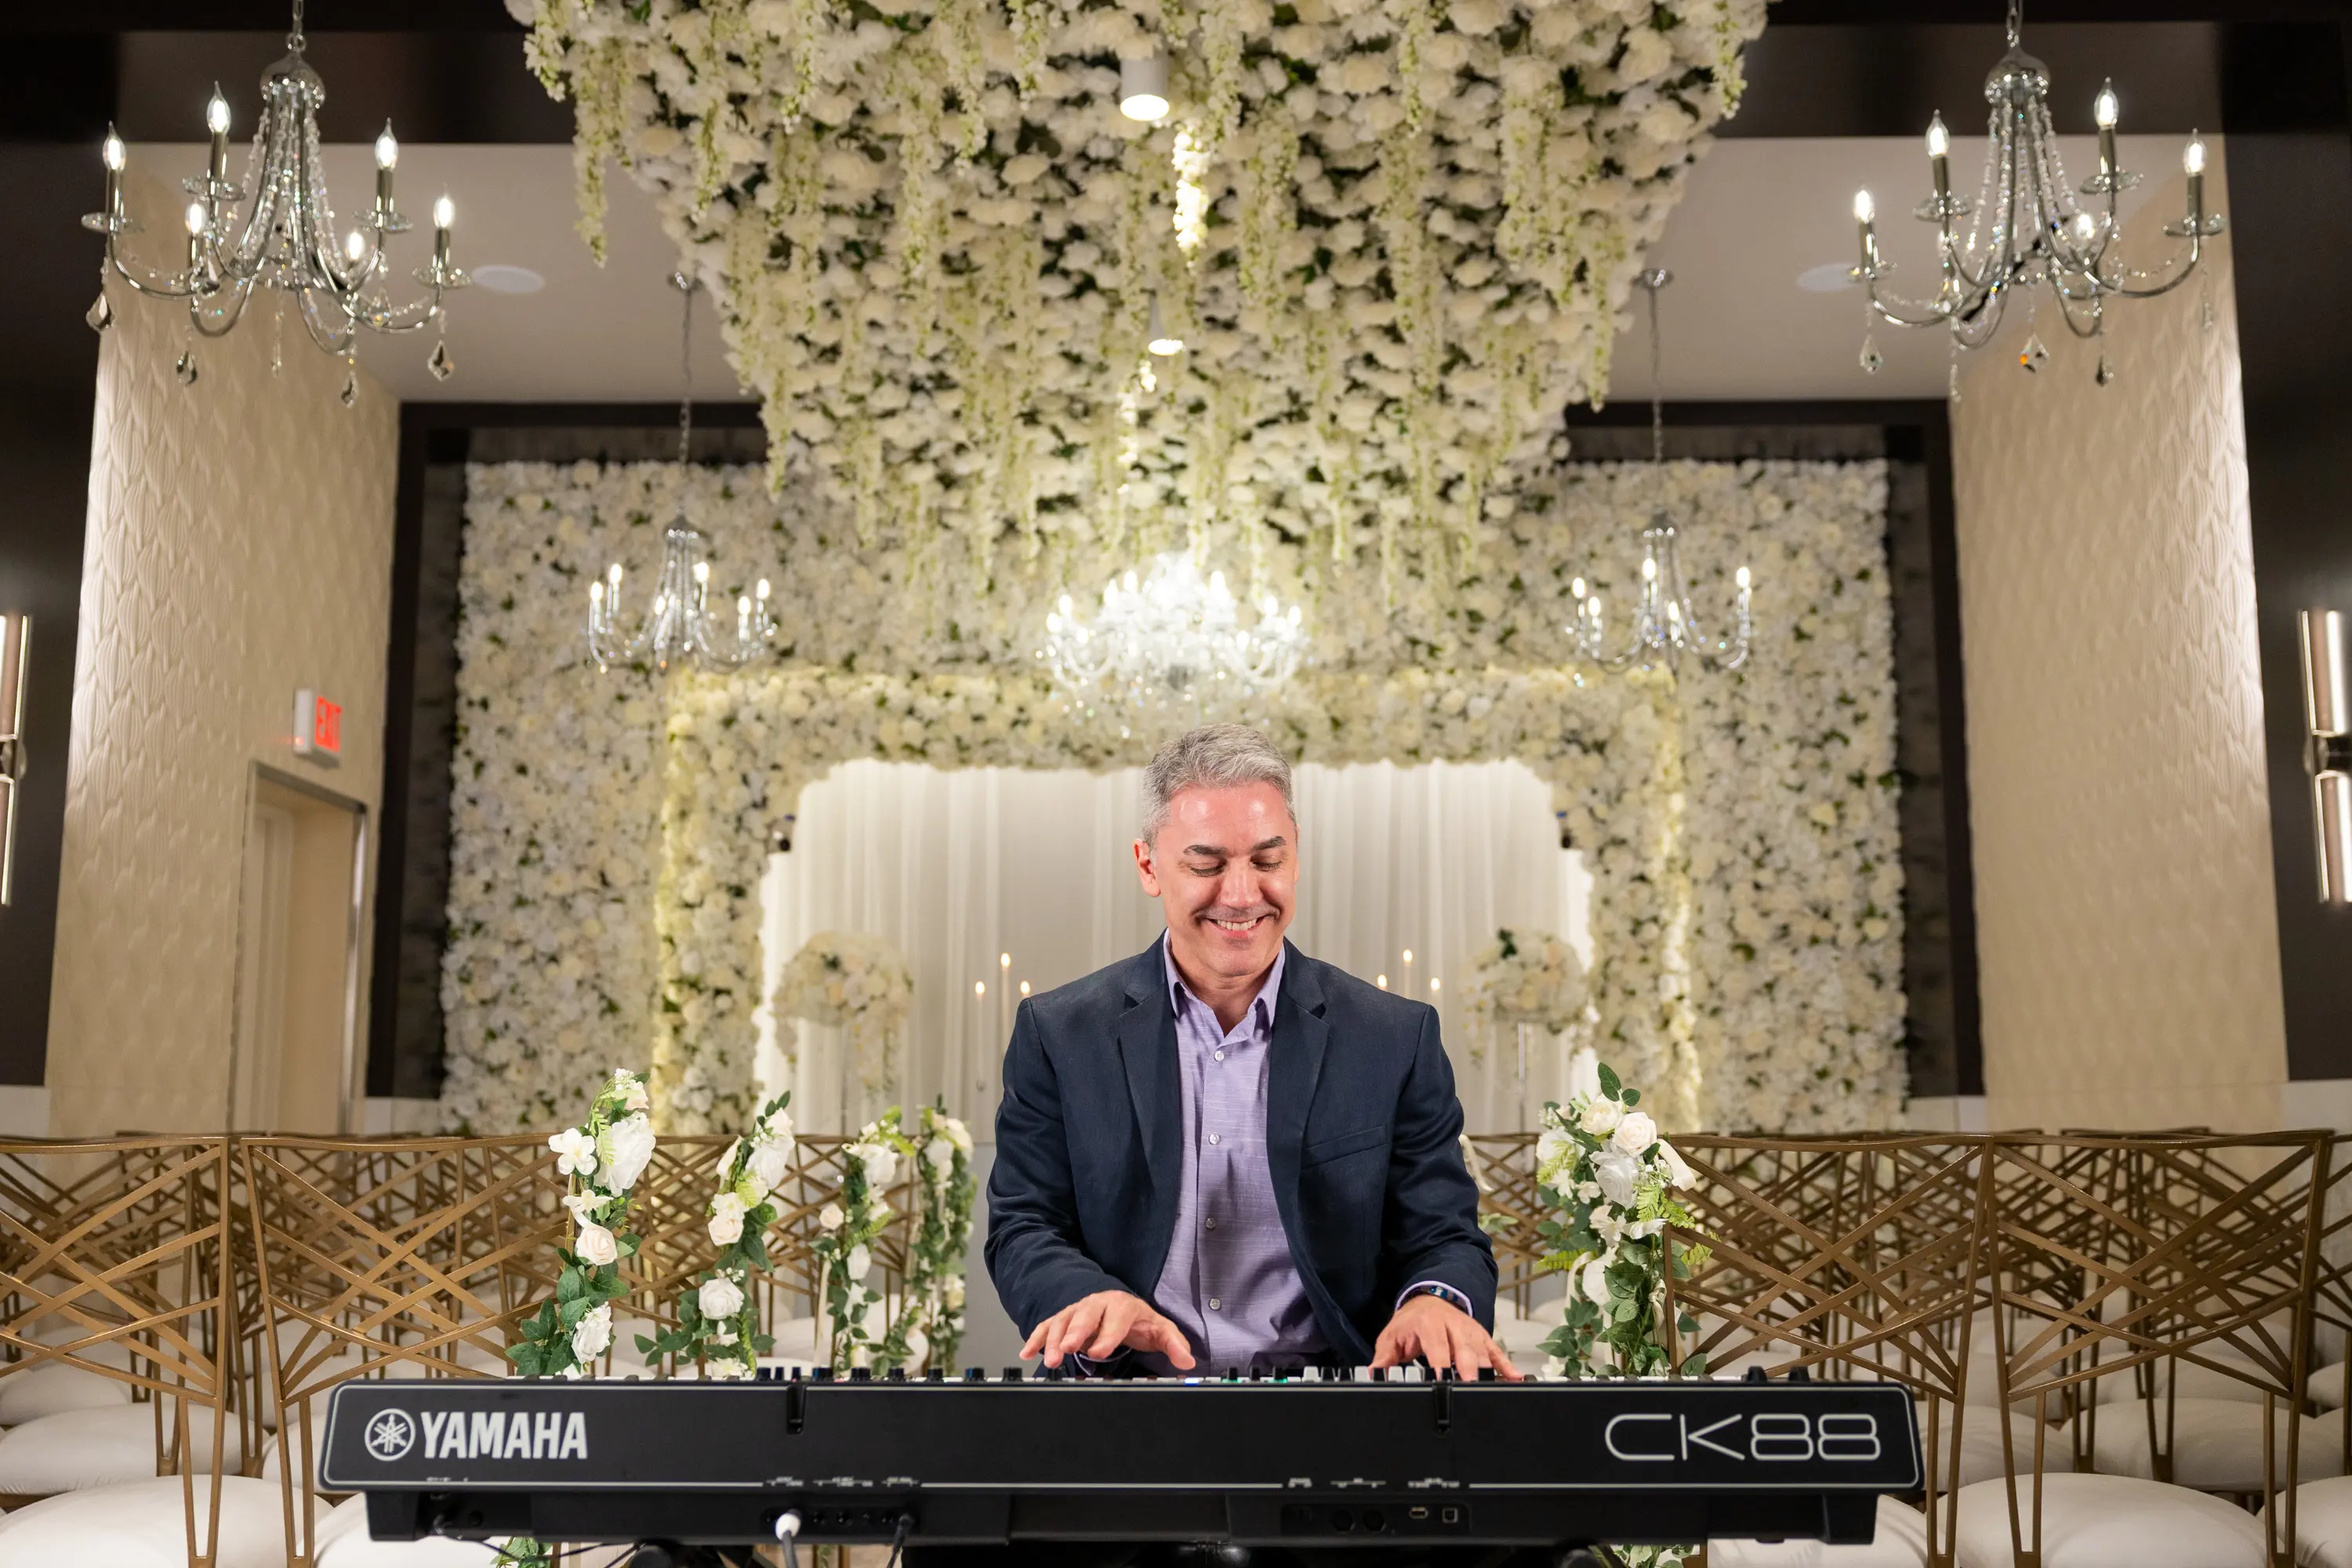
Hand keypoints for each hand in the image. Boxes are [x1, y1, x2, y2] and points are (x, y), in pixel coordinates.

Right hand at [1022, 1290, 1196, 1370]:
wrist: (1122, 1308)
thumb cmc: (1139, 1322)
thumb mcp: (1161, 1331)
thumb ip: (1174, 1345)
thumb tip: (1188, 1361)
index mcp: (1122, 1306)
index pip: (1115, 1319)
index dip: (1107, 1336)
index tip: (1099, 1352)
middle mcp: (1097, 1304)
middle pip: (1084, 1315)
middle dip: (1075, 1332)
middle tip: (1068, 1349)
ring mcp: (1078, 1311)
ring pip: (1063, 1321)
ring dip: (1054, 1339)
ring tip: (1049, 1359)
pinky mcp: (1064, 1319)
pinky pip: (1047, 1326)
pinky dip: (1036, 1337)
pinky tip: (1027, 1352)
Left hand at [1373, 1292, 1522, 1381]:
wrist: (1429, 1299)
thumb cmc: (1411, 1322)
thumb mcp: (1392, 1336)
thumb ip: (1384, 1357)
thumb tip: (1373, 1374)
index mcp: (1428, 1324)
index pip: (1436, 1345)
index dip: (1440, 1362)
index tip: (1442, 1379)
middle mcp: (1452, 1325)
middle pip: (1463, 1347)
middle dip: (1468, 1368)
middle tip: (1470, 1387)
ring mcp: (1469, 1330)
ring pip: (1481, 1350)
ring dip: (1487, 1370)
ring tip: (1491, 1390)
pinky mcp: (1481, 1337)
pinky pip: (1495, 1351)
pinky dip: (1505, 1365)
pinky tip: (1515, 1378)